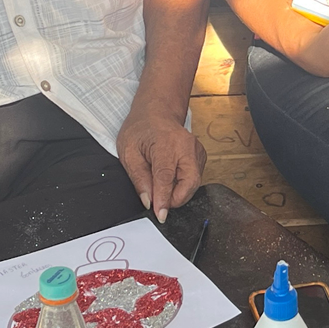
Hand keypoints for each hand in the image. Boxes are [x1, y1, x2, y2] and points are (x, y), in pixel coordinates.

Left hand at [116, 102, 205, 224]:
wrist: (157, 113)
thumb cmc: (141, 129)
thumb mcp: (128, 152)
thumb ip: (138, 178)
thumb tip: (148, 201)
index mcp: (165, 143)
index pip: (166, 177)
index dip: (164, 199)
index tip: (160, 215)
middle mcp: (186, 147)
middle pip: (189, 182)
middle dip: (176, 199)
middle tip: (159, 203)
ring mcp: (197, 151)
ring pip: (194, 183)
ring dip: (178, 192)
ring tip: (160, 186)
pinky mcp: (200, 156)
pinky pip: (194, 178)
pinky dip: (182, 185)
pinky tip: (169, 179)